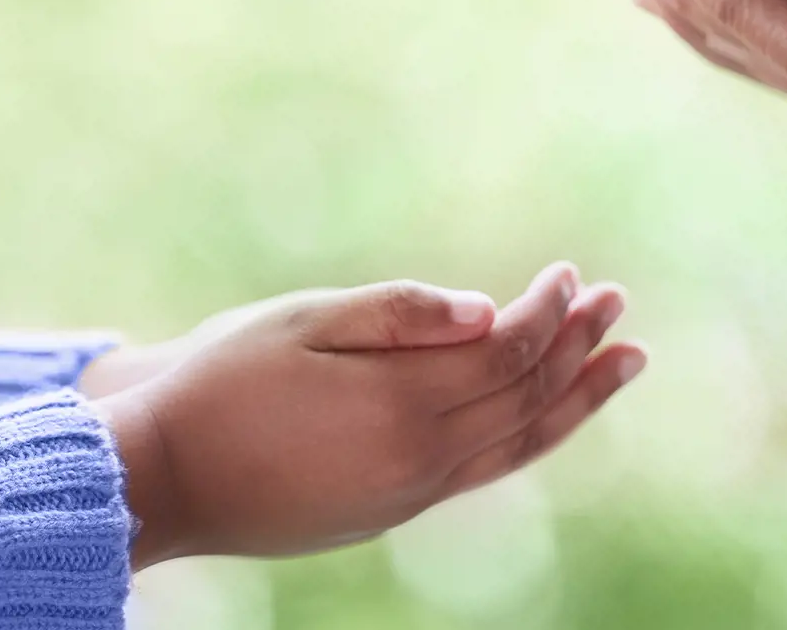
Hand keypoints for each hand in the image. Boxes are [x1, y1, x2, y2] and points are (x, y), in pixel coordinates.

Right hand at [91, 264, 645, 565]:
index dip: (546, 311)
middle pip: (524, 399)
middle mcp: (419, 461)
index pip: (506, 353)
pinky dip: (525, 434)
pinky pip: (481, 471)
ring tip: (626, 364)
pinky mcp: (388, 513)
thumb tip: (486, 310)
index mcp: (400, 405)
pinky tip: (540, 413)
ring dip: (575, 400)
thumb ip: (398, 315)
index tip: (570, 273)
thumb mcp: (301, 322)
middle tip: (621, 306)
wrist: (160, 479)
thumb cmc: (219, 384)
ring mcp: (407, 495)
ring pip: (516, 445)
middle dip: (578, 348)